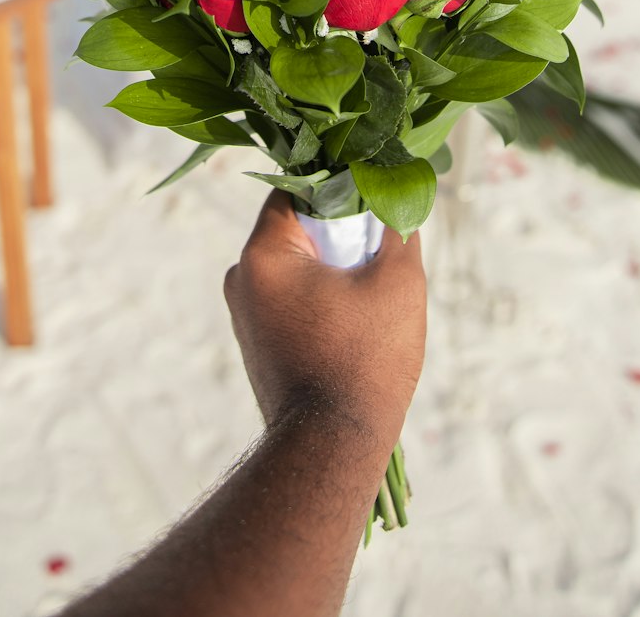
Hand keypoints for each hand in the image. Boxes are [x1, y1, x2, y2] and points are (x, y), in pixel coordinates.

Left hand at [224, 193, 425, 454]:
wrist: (331, 451)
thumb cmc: (365, 361)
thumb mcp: (398, 281)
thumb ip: (397, 226)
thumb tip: (397, 196)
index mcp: (263, 254)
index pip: (297, 190)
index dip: (340, 188)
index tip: (374, 200)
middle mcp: (241, 279)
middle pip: (298, 230)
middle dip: (341, 236)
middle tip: (379, 256)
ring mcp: (244, 316)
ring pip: (298, 268)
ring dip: (335, 272)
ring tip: (371, 298)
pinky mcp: (256, 345)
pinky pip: (292, 301)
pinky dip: (323, 302)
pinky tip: (354, 326)